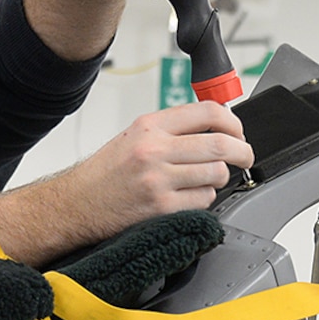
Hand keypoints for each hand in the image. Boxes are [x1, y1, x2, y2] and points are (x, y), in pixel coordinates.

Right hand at [0, 101, 250, 264]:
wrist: (74, 205)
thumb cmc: (103, 174)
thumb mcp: (133, 138)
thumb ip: (170, 130)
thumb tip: (214, 127)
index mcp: (149, 126)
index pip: (208, 112)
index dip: (233, 121)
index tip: (238, 131)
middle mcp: (154, 150)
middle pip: (220, 144)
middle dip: (242, 152)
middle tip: (244, 157)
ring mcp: (158, 180)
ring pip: (216, 174)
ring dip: (219, 179)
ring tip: (208, 180)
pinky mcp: (160, 207)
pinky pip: (203, 200)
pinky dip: (204, 200)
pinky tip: (191, 198)